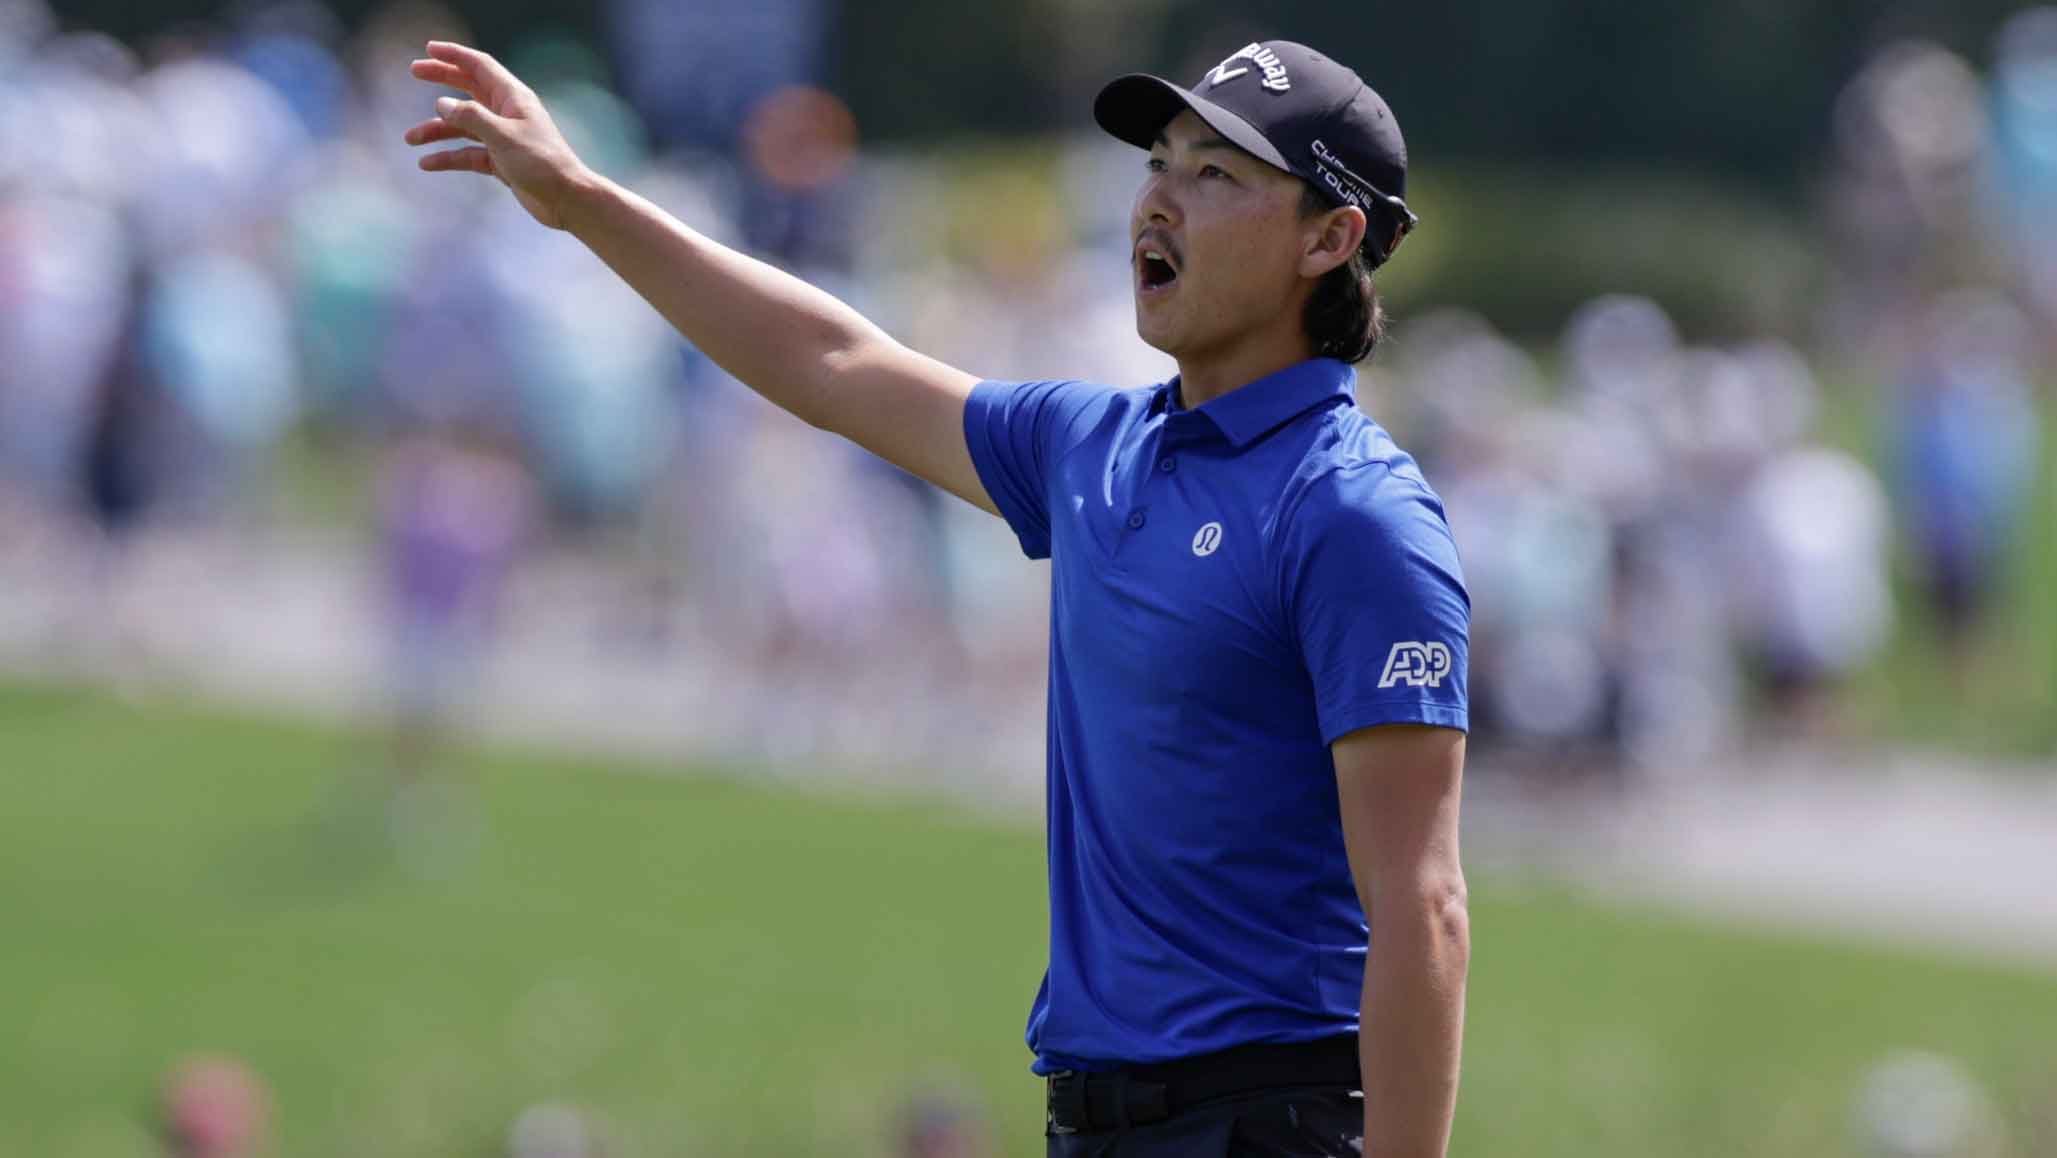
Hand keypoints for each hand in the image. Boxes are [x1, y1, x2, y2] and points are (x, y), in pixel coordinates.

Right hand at [403, 41, 589, 229]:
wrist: (567, 200)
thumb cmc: (542, 163)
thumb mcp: (503, 136)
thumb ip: (471, 117)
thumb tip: (442, 103)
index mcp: (512, 98)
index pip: (480, 66)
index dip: (454, 55)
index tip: (428, 49)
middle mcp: (507, 113)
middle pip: (469, 89)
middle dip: (442, 79)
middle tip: (413, 72)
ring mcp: (503, 137)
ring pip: (464, 126)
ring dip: (437, 130)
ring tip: (411, 138)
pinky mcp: (502, 161)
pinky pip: (469, 154)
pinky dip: (449, 157)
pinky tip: (428, 164)